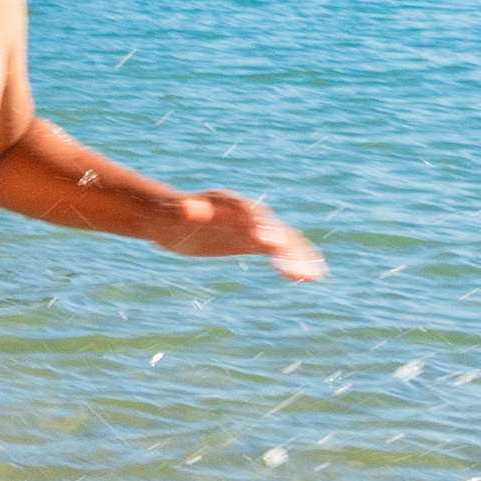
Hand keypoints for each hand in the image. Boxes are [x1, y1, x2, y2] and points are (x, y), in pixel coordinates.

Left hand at [160, 187, 326, 283]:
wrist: (169, 217)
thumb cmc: (166, 214)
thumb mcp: (170, 214)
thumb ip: (183, 210)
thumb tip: (187, 208)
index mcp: (226, 203)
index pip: (247, 213)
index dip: (259, 227)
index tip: (269, 243)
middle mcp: (245, 213)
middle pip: (271, 227)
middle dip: (285, 247)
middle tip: (296, 269)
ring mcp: (251, 227)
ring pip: (282, 240)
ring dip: (298, 257)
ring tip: (313, 276)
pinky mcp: (252, 241)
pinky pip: (279, 251)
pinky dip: (295, 261)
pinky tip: (311, 276)